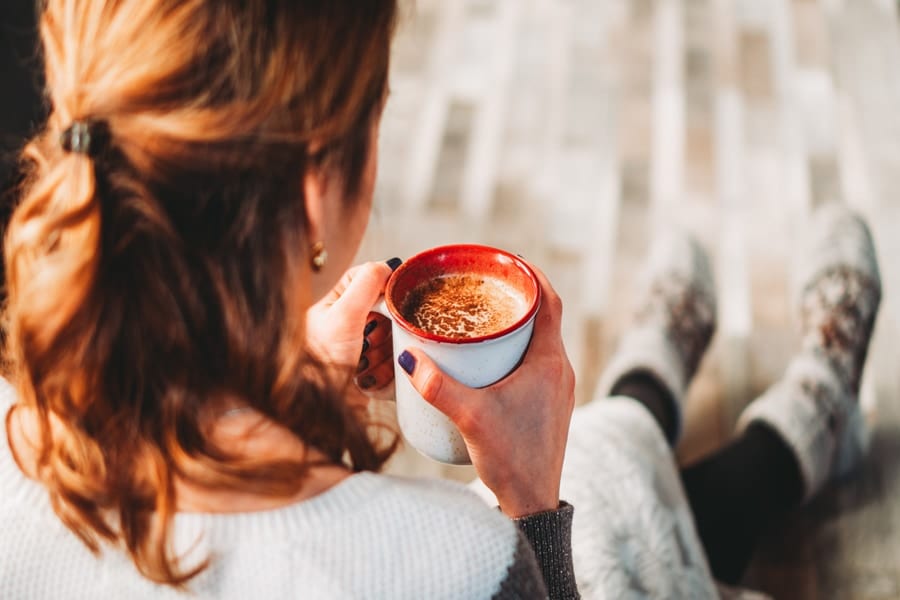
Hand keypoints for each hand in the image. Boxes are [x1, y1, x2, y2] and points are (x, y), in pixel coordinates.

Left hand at [306, 260, 397, 393]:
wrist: (318, 411)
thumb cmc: (319, 363)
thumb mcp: (343, 315)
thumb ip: (366, 284)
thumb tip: (388, 264)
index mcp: (335, 306)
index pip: (366, 279)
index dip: (383, 286)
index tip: (392, 297)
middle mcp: (347, 326)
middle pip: (387, 312)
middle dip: (386, 329)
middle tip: (370, 341)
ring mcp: (359, 351)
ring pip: (393, 340)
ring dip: (385, 355)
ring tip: (365, 366)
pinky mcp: (370, 375)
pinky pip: (393, 368)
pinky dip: (386, 375)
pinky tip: (367, 381)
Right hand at [397, 265, 574, 516]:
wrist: (533, 501)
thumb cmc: (512, 459)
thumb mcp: (471, 417)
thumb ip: (438, 386)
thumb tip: (408, 357)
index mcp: (549, 361)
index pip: (549, 301)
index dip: (530, 276)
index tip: (505, 261)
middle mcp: (559, 369)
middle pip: (543, 316)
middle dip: (514, 298)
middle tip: (481, 287)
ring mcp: (556, 387)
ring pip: (539, 340)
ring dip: (515, 324)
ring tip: (480, 317)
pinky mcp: (549, 403)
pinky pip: (535, 361)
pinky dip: (515, 348)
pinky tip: (488, 357)